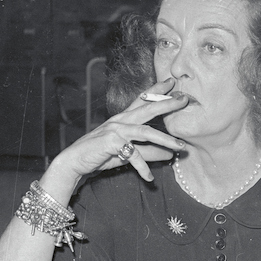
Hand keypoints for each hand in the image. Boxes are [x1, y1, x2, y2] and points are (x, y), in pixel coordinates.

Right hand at [53, 78, 189, 184]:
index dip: (156, 91)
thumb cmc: (101, 155)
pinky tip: (149, 178)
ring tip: (181, 147)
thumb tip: (169, 154)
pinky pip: (133, 155)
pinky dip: (143, 167)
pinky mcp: (111, 143)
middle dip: (167, 103)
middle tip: (184, 99)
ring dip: (165, 140)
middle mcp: (120, 121)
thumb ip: (148, 152)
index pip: (142, 101)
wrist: (75, 162)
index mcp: (123, 119)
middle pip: (147, 109)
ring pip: (145, 132)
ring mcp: (115, 130)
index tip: (171, 83)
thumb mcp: (128, 154)